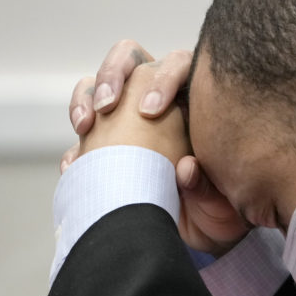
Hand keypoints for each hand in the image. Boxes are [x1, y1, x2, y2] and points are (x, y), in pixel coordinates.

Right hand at [61, 40, 248, 253]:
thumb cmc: (219, 211)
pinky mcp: (107, 145)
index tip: (150, 112)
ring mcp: (128, 119)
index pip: (178, 64)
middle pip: (131, 59)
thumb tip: (186, 168)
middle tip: (107, 107)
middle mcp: (159, 99)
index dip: (163, 78)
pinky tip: (75, 166)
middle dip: (113, 73)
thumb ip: (205, 184)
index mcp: (195, 100)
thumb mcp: (220, 202)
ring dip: (85, 98)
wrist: (197, 236)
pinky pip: (84, 132)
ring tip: (85, 127)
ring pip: (98, 85)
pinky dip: (76, 146)